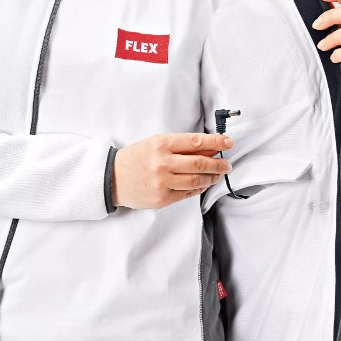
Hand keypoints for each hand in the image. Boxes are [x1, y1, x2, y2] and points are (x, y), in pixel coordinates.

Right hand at [112, 132, 234, 209]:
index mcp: (161, 144)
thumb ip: (181, 146)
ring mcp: (162, 182)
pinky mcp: (162, 198)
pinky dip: (200, 188)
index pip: (196, 141)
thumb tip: (209, 149)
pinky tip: (204, 184)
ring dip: (212, 177)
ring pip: (197, 180)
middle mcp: (162, 163)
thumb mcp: (156, 143)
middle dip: (219, 164)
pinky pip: (188, 193)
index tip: (228, 142)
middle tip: (227, 164)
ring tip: (217, 175)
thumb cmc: (137, 158)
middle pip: (200, 163)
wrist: (112, 177)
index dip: (216, 142)